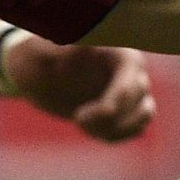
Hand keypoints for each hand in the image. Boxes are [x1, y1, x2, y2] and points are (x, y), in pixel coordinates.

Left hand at [7, 37, 155, 142]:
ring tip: (84, 125)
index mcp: (116, 47)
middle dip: (109, 118)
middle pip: (139, 99)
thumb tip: (81, 45)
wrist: (35, 73)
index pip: (131, 76)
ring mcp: (133, 86)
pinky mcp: (128, 106)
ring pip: (144, 114)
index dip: (113, 102)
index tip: (79, 117)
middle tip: (77, 119)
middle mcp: (131, 66)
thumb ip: (59, 50)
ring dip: (117, 128)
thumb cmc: (35, 58)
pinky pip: (137, 127)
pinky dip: (115, 134)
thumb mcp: (40, 54)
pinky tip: (89, 129)